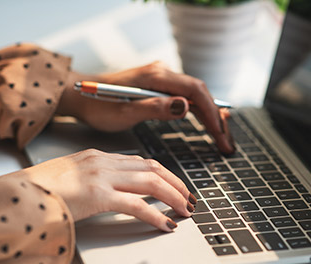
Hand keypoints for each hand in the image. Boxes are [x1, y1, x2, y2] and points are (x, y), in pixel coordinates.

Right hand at [6, 149, 196, 231]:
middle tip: (189, 198)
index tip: (176, 185)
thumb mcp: (72, 175)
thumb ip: (95, 178)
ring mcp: (100, 176)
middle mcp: (102, 161)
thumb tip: (116, 190)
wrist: (15, 191)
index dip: (164, 173)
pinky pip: (135, 204)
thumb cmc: (39, 187)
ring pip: (150, 182)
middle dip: (175, 183)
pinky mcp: (96, 194)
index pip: (141, 161)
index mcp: (98, 156)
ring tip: (185, 210)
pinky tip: (166, 223)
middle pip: (152, 168)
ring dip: (172, 196)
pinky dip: (155, 214)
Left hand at [57, 62, 234, 153]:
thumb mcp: (124, 112)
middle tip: (228, 144)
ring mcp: (162, 79)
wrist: (82, 96)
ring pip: (196, 97)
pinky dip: (200, 113)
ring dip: (211, 117)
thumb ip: (154, 108)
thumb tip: (185, 106)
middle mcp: (162, 73)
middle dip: (216, 118)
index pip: (194, 91)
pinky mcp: (160, 87)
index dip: (211, 112)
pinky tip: (210, 124)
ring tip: (224, 139)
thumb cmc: (99, 105)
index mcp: (155, 76)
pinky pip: (186, 99)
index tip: (220, 134)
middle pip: (200, 93)